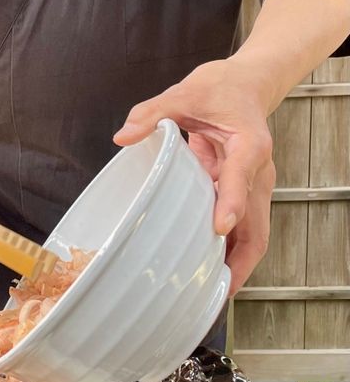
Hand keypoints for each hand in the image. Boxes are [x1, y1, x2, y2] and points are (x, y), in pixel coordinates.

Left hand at [113, 57, 275, 294]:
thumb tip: (124, 135)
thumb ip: (154, 112)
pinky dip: (229, 254)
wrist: (246, 86)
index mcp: (249, 144)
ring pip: (255, 235)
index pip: (243, 176)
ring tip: (212, 296)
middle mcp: (258, 171)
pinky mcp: (244, 195)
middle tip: (218, 288)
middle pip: (258, 224)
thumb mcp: (185, 92)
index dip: (233, 202)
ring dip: (237, 266)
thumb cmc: (221, 89)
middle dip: (241, 259)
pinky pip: (243, 231)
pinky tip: (208, 273)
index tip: (219, 226)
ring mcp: (254, 188)